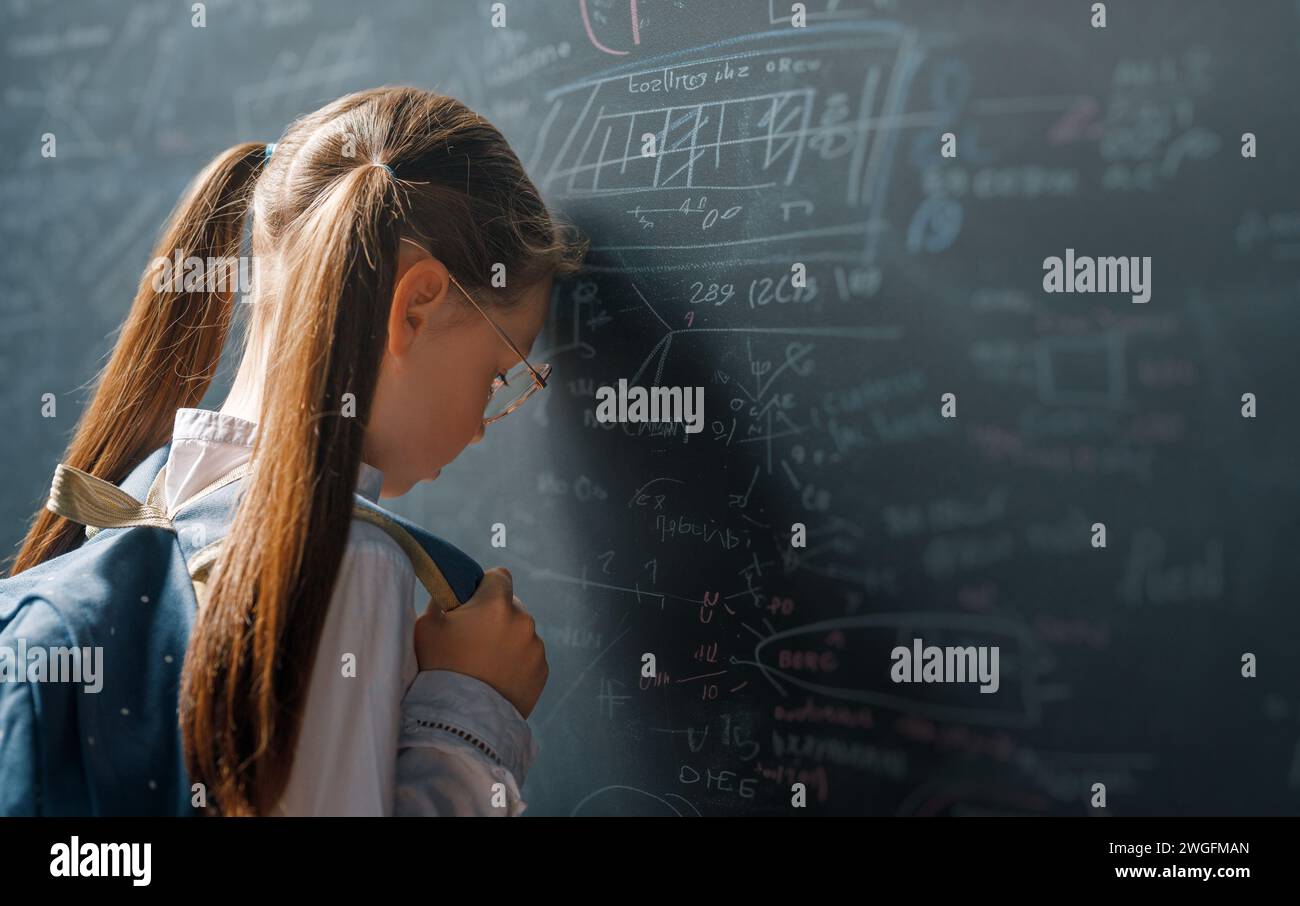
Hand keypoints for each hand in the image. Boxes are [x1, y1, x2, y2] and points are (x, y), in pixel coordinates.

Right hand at [412, 567, 547, 718]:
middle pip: (511, 605)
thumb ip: (442, 600)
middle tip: (473, 639)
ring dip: (507, 640)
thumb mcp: (426, 626)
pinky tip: (496, 678)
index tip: (472, 602)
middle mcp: (523, 620)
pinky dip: (517, 662)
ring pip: (521, 633)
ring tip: (483, 665)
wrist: (460, 721)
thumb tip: (451, 592)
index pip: (499, 576)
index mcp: (496, 603)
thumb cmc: (438, 669)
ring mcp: (536, 647)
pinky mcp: (542, 671)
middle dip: (495, 616)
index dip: (484, 586)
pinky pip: (529, 657)